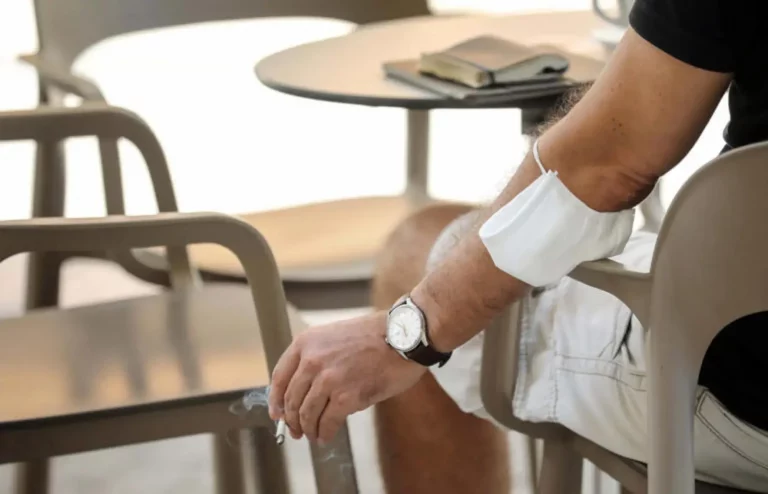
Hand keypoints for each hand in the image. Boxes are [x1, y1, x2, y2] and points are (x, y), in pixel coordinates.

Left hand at [268, 311, 425, 443]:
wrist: (404, 336)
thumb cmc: (377, 335)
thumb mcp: (335, 336)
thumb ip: (318, 357)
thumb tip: (307, 389)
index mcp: (306, 343)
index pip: (279, 377)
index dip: (275, 400)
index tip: (276, 413)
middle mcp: (312, 360)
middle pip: (291, 400)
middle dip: (292, 420)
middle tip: (297, 430)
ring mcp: (328, 379)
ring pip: (307, 414)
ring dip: (308, 429)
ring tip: (313, 435)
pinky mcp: (346, 397)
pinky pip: (327, 422)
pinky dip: (324, 433)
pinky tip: (326, 436)